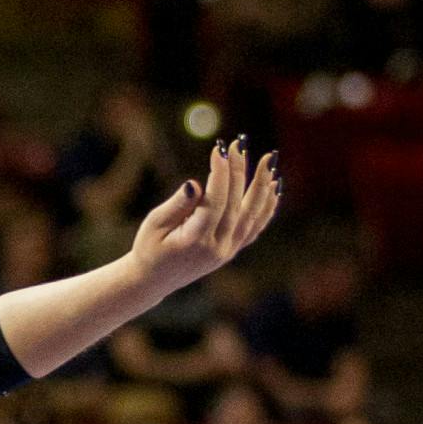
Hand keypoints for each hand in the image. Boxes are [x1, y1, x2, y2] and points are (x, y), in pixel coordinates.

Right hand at [129, 139, 278, 298]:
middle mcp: (216, 246)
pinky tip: (273, 186)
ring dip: (262, 186)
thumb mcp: (153, 225)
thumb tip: (195, 184)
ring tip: (268, 160)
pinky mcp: (232, 250)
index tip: (219, 149)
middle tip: (239, 143)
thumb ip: (176, 205)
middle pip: (236, 204)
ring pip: (253, 215)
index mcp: (194, 240)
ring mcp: (228, 250)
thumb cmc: (149, 247)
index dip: (220, 174)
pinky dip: (267, 206)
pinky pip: (256, 226)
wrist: (153, 280)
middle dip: (240, 171)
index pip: (214, 202)